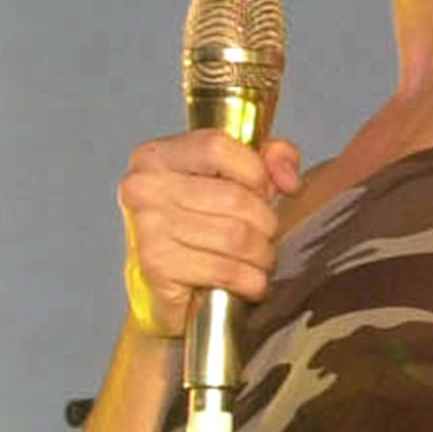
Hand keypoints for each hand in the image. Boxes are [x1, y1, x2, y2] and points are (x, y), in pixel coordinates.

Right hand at [116, 127, 299, 339]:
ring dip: (262, 253)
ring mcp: (147, 228)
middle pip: (234, 197)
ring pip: (235, 236)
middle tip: (267, 233)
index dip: (255, 171)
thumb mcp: (237, 174)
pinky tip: (251, 281)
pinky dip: (250, 280)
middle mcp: (144, 187)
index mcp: (157, 155)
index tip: (265, 190)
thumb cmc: (201, 221)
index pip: (218, 148)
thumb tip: (288, 179)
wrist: (165, 283)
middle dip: (265, 221)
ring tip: (261, 257)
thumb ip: (270, 157)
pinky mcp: (157, 267)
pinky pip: (224, 270)